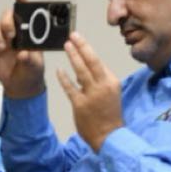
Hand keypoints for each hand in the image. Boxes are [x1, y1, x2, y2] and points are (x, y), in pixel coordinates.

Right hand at [0, 0, 45, 98]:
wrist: (21, 85)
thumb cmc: (32, 73)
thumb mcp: (35, 68)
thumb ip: (30, 60)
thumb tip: (23, 53)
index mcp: (30, 34)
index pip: (27, 13)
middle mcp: (16, 33)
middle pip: (7, 16)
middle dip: (6, 22)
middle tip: (11, 35)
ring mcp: (3, 39)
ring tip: (2, 46)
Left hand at [58, 33, 123, 151]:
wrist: (109, 136)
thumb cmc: (109, 115)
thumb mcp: (111, 94)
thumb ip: (100, 81)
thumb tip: (84, 70)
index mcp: (112, 82)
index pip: (99, 62)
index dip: (88, 49)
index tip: (80, 40)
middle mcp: (103, 86)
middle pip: (92, 62)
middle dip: (81, 46)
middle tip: (73, 35)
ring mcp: (92, 95)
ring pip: (81, 71)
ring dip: (73, 56)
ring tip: (66, 45)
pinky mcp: (80, 104)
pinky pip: (70, 88)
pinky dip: (64, 78)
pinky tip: (59, 70)